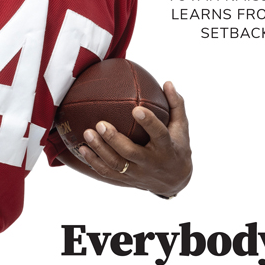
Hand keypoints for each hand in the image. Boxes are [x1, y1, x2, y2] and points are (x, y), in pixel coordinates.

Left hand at [75, 82, 191, 196]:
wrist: (174, 181)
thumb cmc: (177, 146)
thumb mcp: (182, 128)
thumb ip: (176, 105)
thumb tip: (167, 82)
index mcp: (167, 148)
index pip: (159, 134)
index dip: (149, 123)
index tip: (137, 109)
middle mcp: (151, 163)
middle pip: (131, 152)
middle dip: (114, 139)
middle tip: (100, 124)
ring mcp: (138, 173)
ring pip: (116, 164)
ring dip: (100, 149)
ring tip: (87, 133)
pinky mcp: (127, 179)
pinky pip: (108, 173)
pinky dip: (94, 162)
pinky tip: (82, 149)